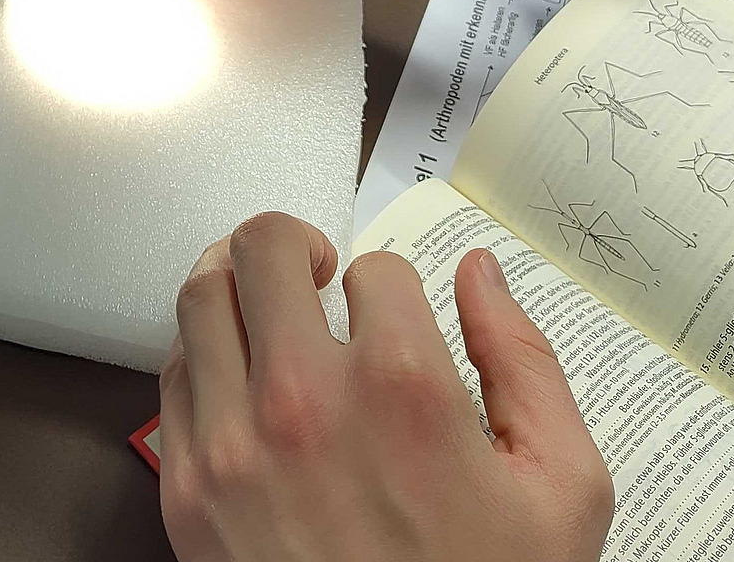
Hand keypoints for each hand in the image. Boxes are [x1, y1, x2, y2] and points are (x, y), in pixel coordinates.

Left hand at [160, 213, 613, 561]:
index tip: (393, 317)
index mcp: (404, 388)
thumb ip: (525, 360)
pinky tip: (238, 373)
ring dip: (235, 284)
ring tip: (267, 306)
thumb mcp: (562, 487)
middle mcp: (304, 401)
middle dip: (296, 245)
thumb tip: (480, 272)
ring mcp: (231, 445)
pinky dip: (201, 355)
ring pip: (200, 298)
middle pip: (263, 250)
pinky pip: (171, 376)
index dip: (389, 285)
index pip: (374, 269)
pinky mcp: (184, 488)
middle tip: (315, 271)